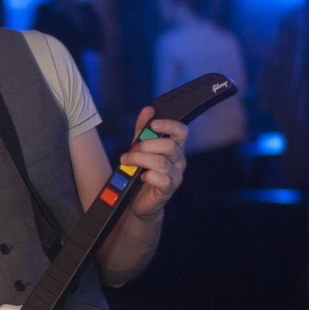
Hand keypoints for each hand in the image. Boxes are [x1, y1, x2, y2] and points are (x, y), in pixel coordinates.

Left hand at [120, 105, 187, 219]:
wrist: (139, 199)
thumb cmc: (142, 171)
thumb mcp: (141, 148)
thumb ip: (143, 130)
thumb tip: (148, 110)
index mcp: (175, 147)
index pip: (181, 131)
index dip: (169, 125)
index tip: (153, 124)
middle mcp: (178, 161)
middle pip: (169, 146)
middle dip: (147, 145)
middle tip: (132, 149)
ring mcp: (175, 176)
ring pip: (162, 162)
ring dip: (140, 160)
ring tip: (126, 161)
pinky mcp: (168, 190)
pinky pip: (162, 180)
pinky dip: (148, 176)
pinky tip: (140, 176)